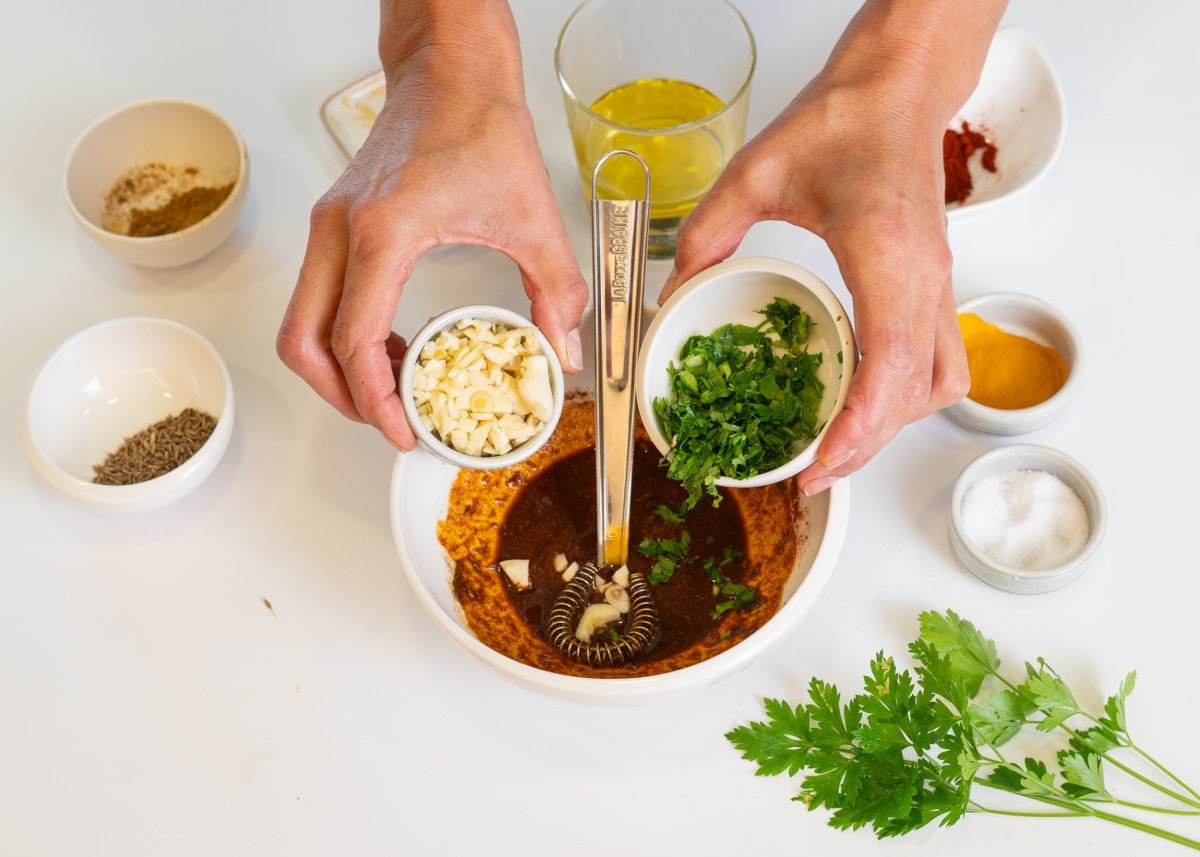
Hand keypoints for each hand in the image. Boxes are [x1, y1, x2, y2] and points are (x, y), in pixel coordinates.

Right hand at [277, 2, 587, 449]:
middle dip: (340, 397)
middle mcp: (341, 231)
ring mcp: (329, 226)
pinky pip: (318, 296)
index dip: (374, 401)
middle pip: (303, 343)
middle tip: (389, 421)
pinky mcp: (334, 222)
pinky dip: (340, 334)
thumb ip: (556, 292)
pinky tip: (391, 342)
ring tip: (392, 389)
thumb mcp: (533, 217)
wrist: (451, 69)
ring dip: (335, 368)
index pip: (353, 341)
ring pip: (300, 322)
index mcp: (383, 232)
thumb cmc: (481, 124)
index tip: (402, 431)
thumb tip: (563, 355)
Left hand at [661, 0, 1003, 493]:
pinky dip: (907, 398)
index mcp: (884, 255)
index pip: (887, 365)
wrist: (897, 92)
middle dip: (866, 446)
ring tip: (839, 447)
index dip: (857, 428)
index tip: (818, 464)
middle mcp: (923, 279)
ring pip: (939, 385)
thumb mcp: (755, 172)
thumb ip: (706, 234)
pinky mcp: (937, 285)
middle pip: (914, 394)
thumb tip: (674, 293)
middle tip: (811, 472)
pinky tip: (866, 403)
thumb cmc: (843, 122)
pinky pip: (940, 363)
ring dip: (894, 427)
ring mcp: (938, 285)